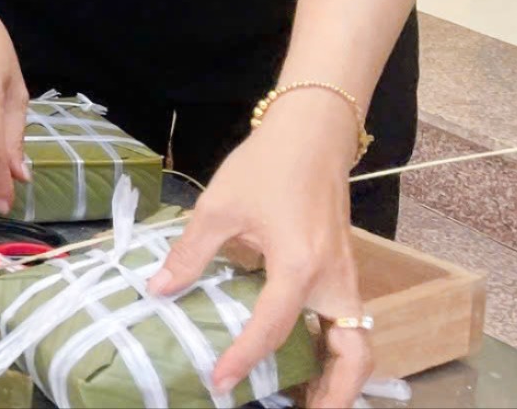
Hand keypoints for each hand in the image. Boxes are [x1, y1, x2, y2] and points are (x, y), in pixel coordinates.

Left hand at [148, 91, 372, 405]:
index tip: (219, 381)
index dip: (244, 357)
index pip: (273, 327)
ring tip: (310, 400)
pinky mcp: (345, 270)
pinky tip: (310, 358)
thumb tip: (157, 290)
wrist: (312, 134)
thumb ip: (190, 253)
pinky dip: (339, 350)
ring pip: (359, 342)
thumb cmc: (266, 165)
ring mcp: (345, 276)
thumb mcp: (219, 206)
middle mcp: (333, 279)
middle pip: (353, 354)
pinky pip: (350, 323)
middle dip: (335, 393)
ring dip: (343, 377)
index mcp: (300, 265)